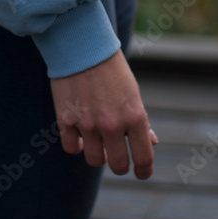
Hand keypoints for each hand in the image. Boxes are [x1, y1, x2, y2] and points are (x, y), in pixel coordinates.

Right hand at [50, 48, 158, 179]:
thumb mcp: (133, 93)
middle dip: (119, 164)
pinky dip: (75, 145)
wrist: (83, 45)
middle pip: (117, 166)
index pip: (143, 158)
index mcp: (135, 116)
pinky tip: (79, 136)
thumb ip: (141, 121)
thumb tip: (151, 143)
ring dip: (97, 154)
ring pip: (94, 160)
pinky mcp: (65, 119)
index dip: (144, 171)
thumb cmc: (112, 69)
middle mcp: (112, 124)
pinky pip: (71, 148)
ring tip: (98, 142)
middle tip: (117, 157)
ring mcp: (87, 123)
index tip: (141, 173)